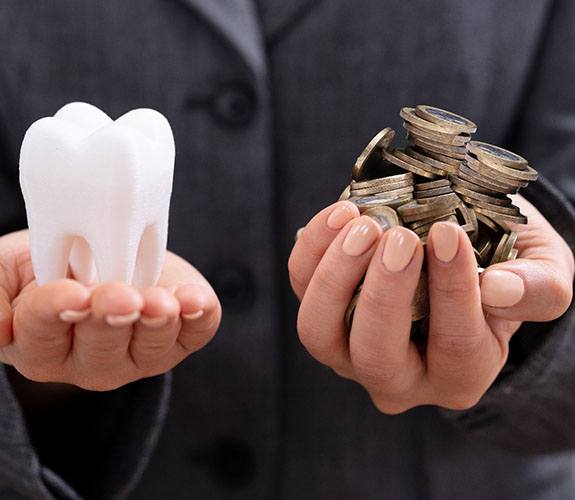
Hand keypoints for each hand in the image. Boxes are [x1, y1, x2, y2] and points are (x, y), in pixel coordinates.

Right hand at [0, 230, 220, 390]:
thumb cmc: (52, 263)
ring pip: (150, 348)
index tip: (73, 292)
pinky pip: (194, 335)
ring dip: (158, 323)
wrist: (106, 252)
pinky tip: (196, 301)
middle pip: (101, 347)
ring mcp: (137, 354)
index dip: (57, 312)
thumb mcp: (10, 268)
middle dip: (112, 319)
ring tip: (162, 302)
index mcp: (41, 343)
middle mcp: (89, 360)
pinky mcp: (177, 339)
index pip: (43, 333)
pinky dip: (199, 318)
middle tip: (123, 296)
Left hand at [288, 196, 573, 412]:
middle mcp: (399, 375)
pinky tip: (342, 214)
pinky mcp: (322, 308)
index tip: (448, 234)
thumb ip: (538, 288)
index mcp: (460, 373)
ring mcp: (349, 347)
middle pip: (375, 357)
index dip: (451, 292)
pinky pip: (301, 286)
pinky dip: (312, 250)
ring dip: (336, 277)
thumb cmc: (503, 265)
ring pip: (320, 333)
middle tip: (401, 239)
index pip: (455, 346)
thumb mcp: (541, 272)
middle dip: (384, 296)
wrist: (458, 251)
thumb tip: (497, 290)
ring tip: (364, 224)